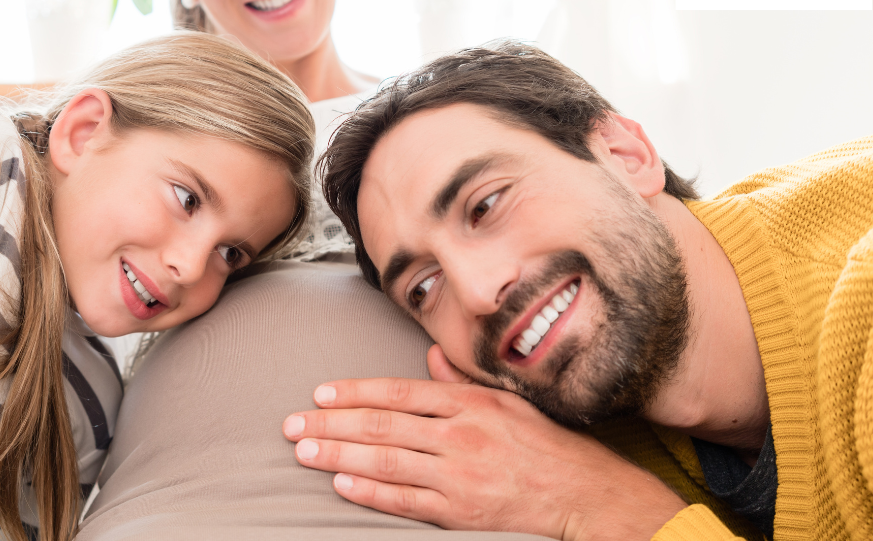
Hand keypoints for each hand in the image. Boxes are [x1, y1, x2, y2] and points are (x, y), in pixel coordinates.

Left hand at [282, 345, 686, 540]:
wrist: (581, 492)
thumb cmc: (542, 444)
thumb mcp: (505, 401)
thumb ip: (460, 381)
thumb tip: (427, 360)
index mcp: (468, 402)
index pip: (398, 392)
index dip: (354, 392)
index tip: (319, 393)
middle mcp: (459, 434)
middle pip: (382, 425)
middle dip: (331, 424)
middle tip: (292, 425)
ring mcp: (458, 475)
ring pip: (386, 461)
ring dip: (339, 455)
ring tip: (304, 452)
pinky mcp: (460, 511)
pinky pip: (405, 501)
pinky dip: (371, 491)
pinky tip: (341, 483)